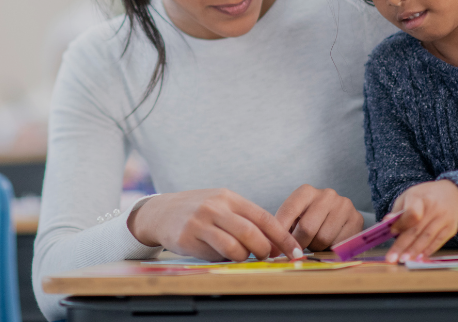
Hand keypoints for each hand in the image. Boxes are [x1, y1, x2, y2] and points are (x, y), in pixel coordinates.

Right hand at [126, 189, 303, 261]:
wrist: (161, 212)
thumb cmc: (199, 211)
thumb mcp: (222, 205)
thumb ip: (245, 219)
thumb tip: (276, 242)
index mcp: (229, 197)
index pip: (264, 217)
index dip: (283, 237)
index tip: (295, 252)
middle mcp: (216, 207)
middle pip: (251, 233)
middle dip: (265, 250)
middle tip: (267, 256)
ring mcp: (201, 222)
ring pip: (235, 247)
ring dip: (244, 257)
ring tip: (241, 255)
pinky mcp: (188, 237)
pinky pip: (215, 255)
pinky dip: (225, 259)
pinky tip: (221, 254)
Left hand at [274, 184, 363, 251]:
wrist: (339, 215)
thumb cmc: (310, 218)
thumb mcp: (295, 218)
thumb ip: (283, 228)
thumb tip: (272, 249)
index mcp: (306, 191)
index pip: (289, 211)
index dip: (280, 233)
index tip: (273, 250)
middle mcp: (327, 194)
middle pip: (306, 228)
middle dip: (299, 243)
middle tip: (298, 249)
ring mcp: (343, 205)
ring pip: (323, 238)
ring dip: (316, 247)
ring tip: (316, 241)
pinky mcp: (357, 219)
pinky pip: (339, 244)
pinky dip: (331, 248)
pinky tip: (330, 242)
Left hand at [384, 180, 457, 263]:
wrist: (451, 194)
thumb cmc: (425, 197)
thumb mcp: (409, 195)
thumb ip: (398, 210)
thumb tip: (387, 222)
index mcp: (420, 197)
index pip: (411, 213)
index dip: (402, 224)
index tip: (392, 232)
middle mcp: (434, 208)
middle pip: (417, 229)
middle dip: (403, 245)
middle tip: (392, 257)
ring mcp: (444, 218)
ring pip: (427, 237)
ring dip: (414, 250)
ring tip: (404, 259)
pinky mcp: (451, 228)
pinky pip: (438, 241)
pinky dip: (428, 251)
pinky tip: (419, 258)